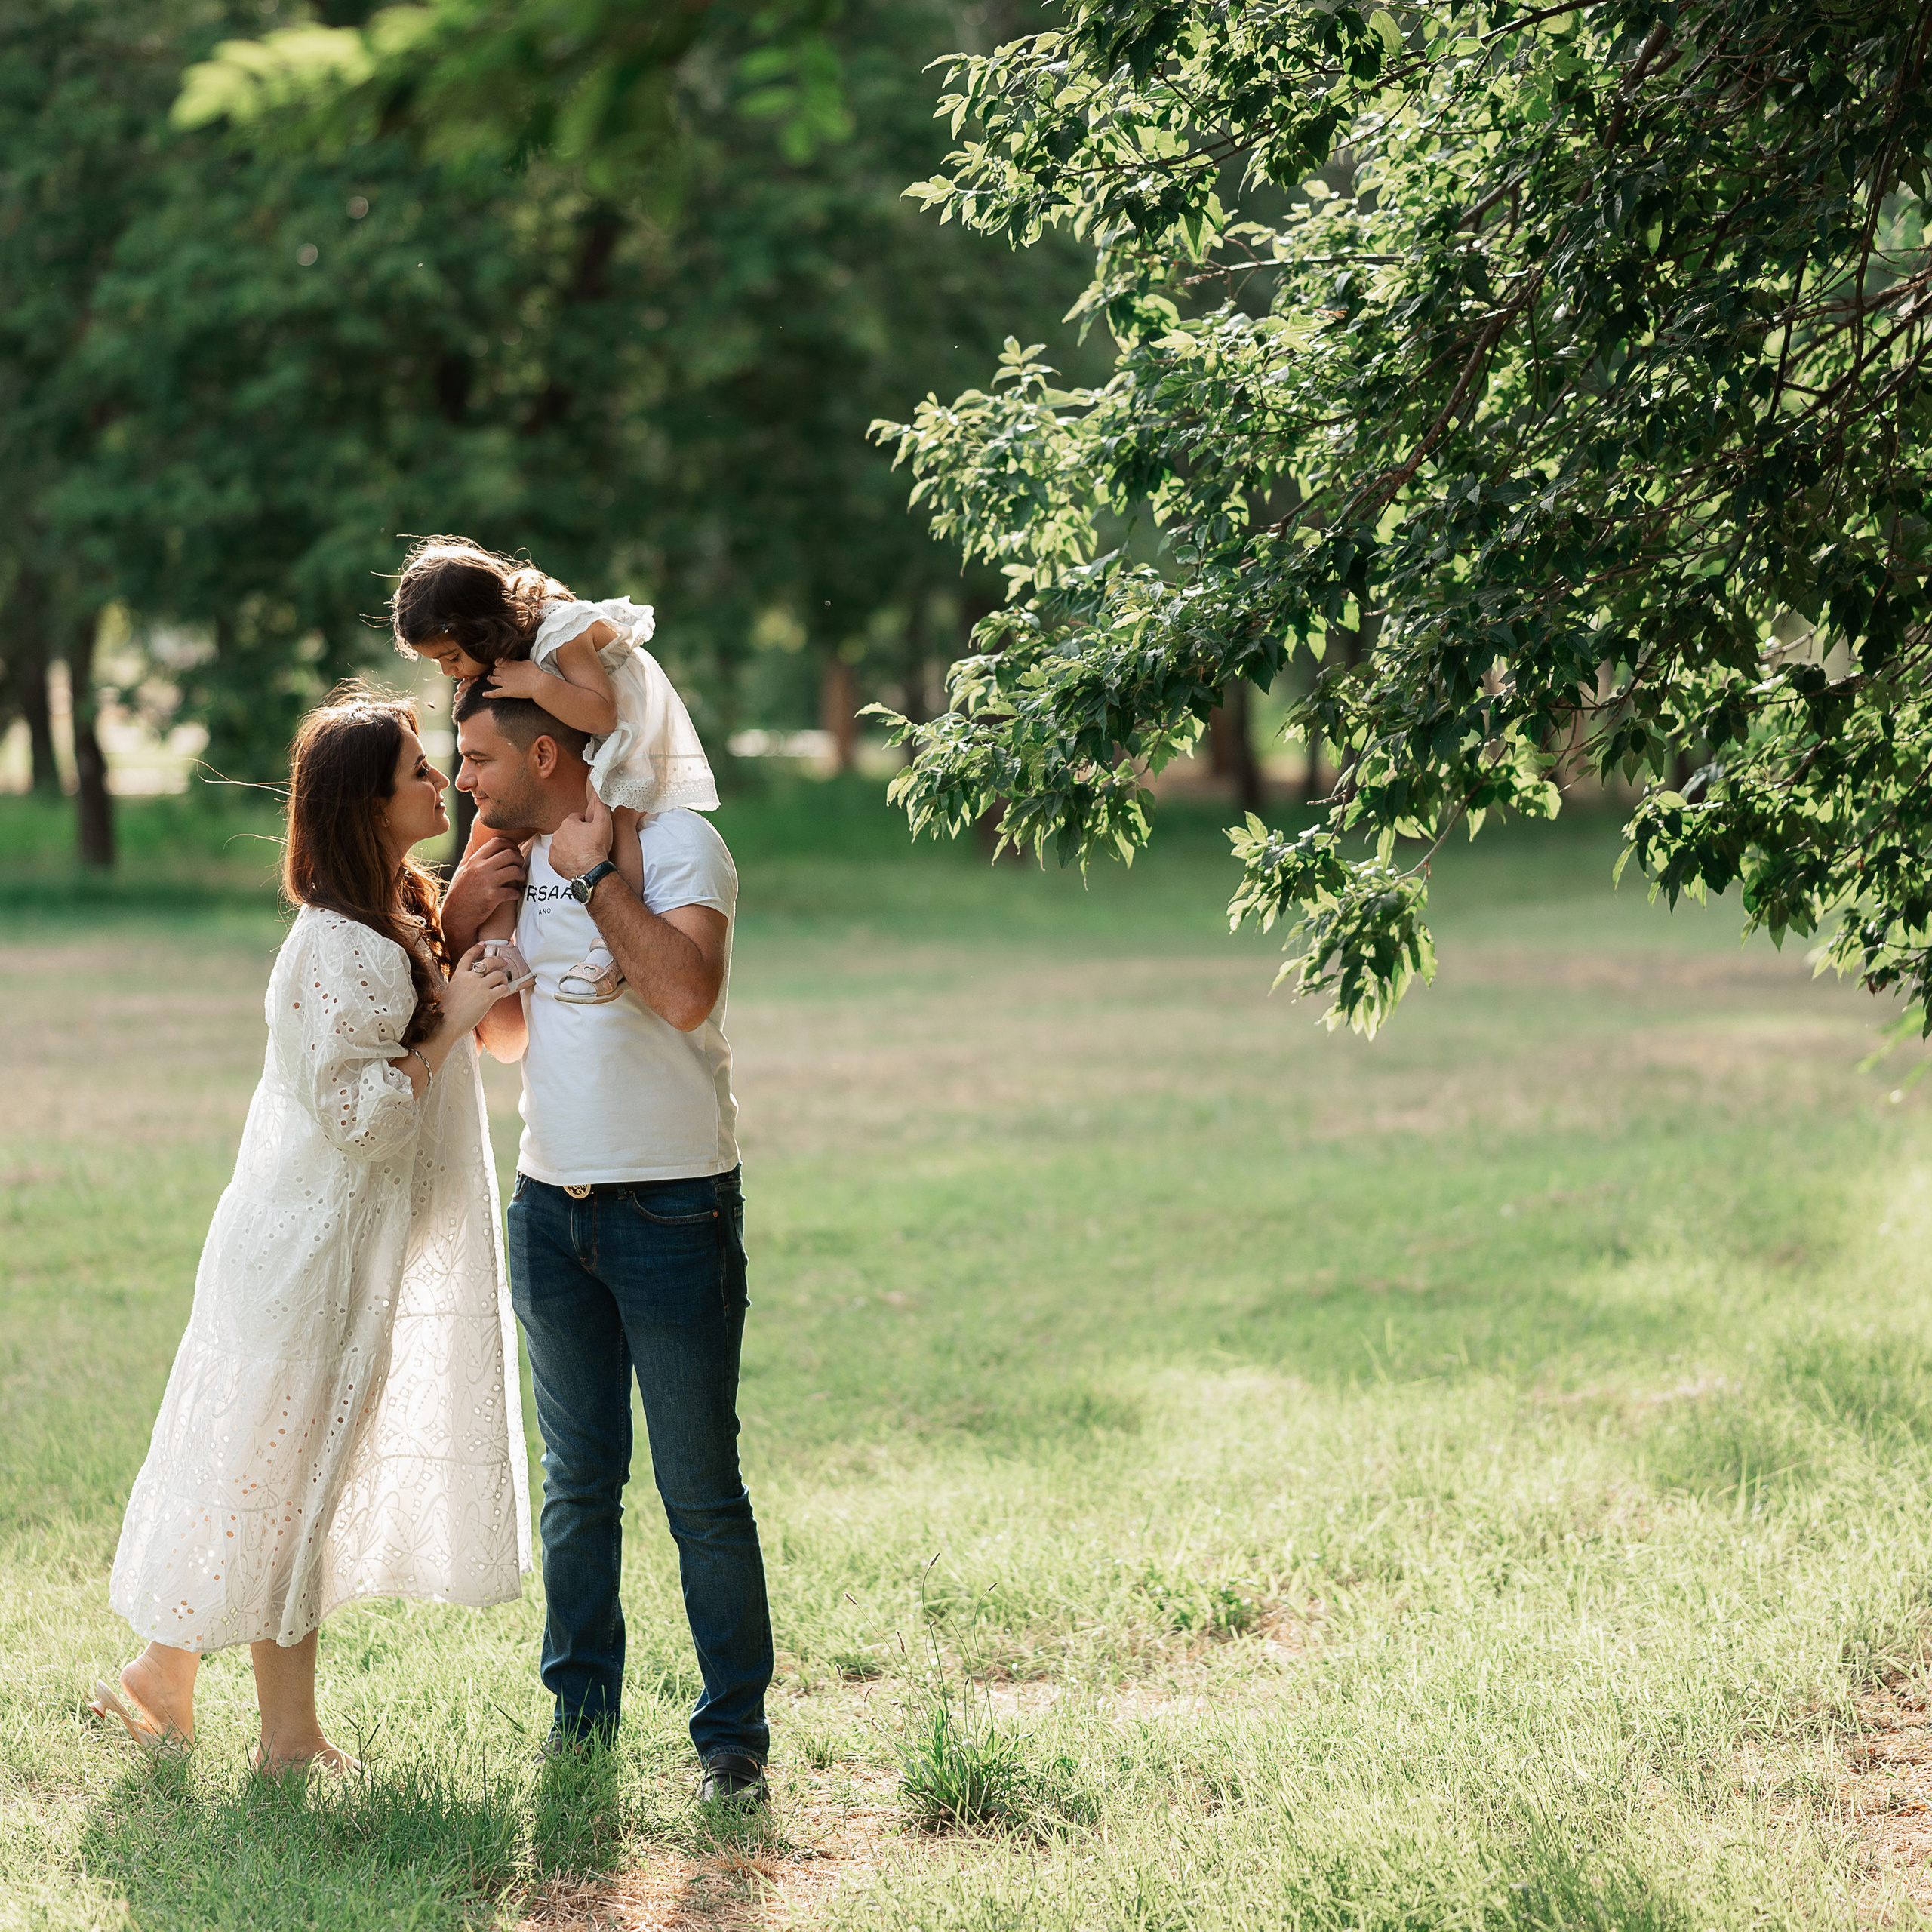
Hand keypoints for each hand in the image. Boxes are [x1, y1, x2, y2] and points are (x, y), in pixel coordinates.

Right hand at [441, 944, 513, 1030]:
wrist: (446, 1023)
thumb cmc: (446, 1012)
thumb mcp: (450, 991)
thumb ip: (460, 985)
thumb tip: (469, 986)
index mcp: (458, 976)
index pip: (468, 956)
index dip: (476, 948)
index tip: (483, 944)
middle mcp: (469, 978)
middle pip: (488, 961)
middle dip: (499, 960)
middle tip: (505, 961)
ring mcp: (479, 986)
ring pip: (498, 974)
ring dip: (504, 978)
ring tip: (504, 984)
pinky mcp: (488, 997)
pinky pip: (503, 988)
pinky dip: (506, 990)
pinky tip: (504, 994)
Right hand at [442, 833, 526, 952]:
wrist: (455, 917)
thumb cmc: (459, 893)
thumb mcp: (461, 870)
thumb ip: (468, 854)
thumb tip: (473, 839)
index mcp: (474, 860)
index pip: (497, 842)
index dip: (511, 844)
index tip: (514, 851)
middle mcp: (481, 868)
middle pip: (510, 854)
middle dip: (519, 859)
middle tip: (520, 866)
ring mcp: (487, 882)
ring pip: (515, 870)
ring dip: (521, 875)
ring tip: (520, 879)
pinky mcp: (492, 897)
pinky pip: (513, 891)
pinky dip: (517, 893)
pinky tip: (515, 894)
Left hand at [484, 658, 548, 700]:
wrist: (538, 684)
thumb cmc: (535, 673)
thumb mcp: (527, 662)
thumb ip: (520, 662)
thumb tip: (518, 663)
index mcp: (509, 664)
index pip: (498, 662)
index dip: (498, 663)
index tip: (499, 665)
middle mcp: (505, 672)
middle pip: (495, 671)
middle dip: (495, 672)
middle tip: (496, 673)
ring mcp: (504, 682)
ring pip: (493, 680)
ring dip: (490, 679)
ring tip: (489, 679)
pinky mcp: (506, 691)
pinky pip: (494, 693)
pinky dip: (488, 694)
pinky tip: (483, 694)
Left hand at [550, 789, 614, 881]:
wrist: (591, 870)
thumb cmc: (597, 846)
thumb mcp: (604, 822)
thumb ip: (601, 805)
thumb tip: (600, 792)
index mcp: (568, 823)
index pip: (577, 819)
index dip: (587, 824)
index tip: (593, 832)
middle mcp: (557, 834)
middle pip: (569, 831)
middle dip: (578, 835)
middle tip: (590, 843)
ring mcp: (554, 849)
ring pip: (563, 844)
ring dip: (571, 846)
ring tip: (584, 853)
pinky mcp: (553, 862)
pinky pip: (559, 857)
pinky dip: (566, 858)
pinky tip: (576, 861)